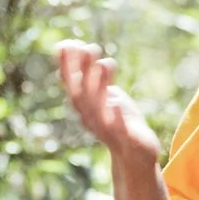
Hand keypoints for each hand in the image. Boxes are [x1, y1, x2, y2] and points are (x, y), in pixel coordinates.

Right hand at [57, 39, 161, 166]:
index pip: (72, 83)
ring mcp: (106, 128)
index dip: (67, 65)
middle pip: (84, 92)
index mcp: (85, 106)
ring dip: (100, 85)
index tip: (65, 43)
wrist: (133, 156)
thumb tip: (82, 48)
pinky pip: (118, 128)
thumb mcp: (105, 96)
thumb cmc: (118, 121)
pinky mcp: (126, 138)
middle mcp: (91, 117)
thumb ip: (94, 75)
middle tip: (90, 47)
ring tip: (105, 63)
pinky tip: (116, 103)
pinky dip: (115, 116)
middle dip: (85, 70)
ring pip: (100, 106)